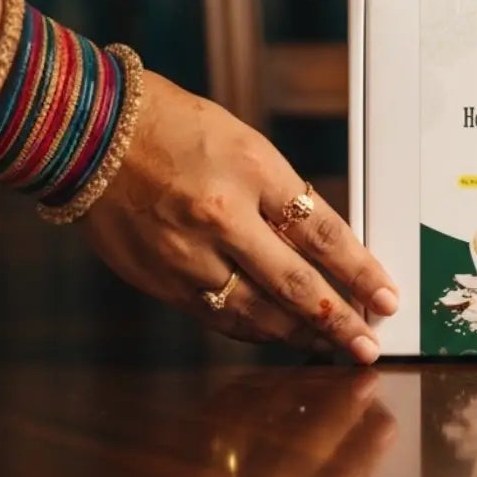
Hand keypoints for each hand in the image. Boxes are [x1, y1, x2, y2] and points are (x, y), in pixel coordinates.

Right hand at [84, 71, 393, 358]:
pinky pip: (219, 316)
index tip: (386, 297)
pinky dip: (254, 330)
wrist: (90, 133)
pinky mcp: (161, 279)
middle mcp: (223, 215)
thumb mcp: (244, 145)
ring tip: (332, 348)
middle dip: (339, 320)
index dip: (360, 271)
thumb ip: (281, 195)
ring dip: (299, 335)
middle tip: (368, 345)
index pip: (323, 232)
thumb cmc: (174, 129)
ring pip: (258, 311)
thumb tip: (323, 246)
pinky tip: (278, 337)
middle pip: (296, 283)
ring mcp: (188, 253)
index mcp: (253, 169)